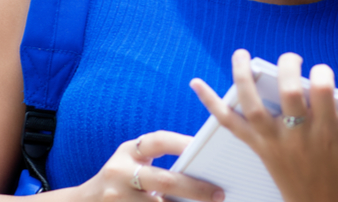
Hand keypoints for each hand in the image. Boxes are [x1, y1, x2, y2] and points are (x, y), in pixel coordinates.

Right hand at [74, 131, 222, 201]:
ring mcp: (118, 198)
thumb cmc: (119, 180)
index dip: (183, 143)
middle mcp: (120, 173)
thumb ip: (156, 162)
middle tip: (219, 194)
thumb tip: (202, 167)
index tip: (206, 149)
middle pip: (165, 180)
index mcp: (128, 152)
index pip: (159, 141)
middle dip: (195, 188)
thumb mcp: (130, 163)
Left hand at [191, 50, 337, 201]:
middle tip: (291, 60)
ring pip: (254, 106)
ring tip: (241, 55)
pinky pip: (229, 124)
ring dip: (243, 78)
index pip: (321, 92)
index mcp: (326, 132)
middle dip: (288, 69)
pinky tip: (197, 84)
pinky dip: (211, 104)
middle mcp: (297, 135)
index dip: (321, 74)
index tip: (321, 73)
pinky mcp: (257, 147)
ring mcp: (274, 141)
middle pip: (288, 94)